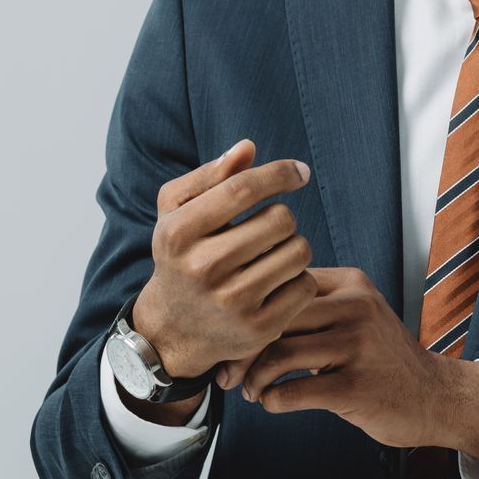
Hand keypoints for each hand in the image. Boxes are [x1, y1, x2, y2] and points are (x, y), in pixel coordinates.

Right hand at [132, 139, 318, 383]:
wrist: (173, 330)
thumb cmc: (181, 256)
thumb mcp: (176, 212)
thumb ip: (209, 175)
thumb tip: (247, 147)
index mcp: (179, 232)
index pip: (242, 189)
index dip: (279, 174)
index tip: (300, 172)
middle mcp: (203, 267)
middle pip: (280, 219)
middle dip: (283, 217)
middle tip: (269, 230)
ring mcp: (232, 302)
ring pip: (299, 251)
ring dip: (294, 246)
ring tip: (273, 255)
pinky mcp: (259, 328)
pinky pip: (306, 285)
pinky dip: (299, 278)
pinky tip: (278, 282)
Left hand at [236, 267, 478, 456]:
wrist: (436, 397)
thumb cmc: (381, 359)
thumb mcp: (356, 316)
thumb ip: (311, 308)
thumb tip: (240, 316)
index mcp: (350, 283)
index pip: (282, 286)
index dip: (247, 312)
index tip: (230, 337)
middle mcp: (356, 307)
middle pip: (274, 317)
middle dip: (242, 348)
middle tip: (229, 372)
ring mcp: (358, 347)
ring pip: (278, 354)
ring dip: (254, 378)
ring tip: (253, 390)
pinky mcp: (356, 388)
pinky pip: (292, 392)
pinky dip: (272, 401)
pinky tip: (273, 403)